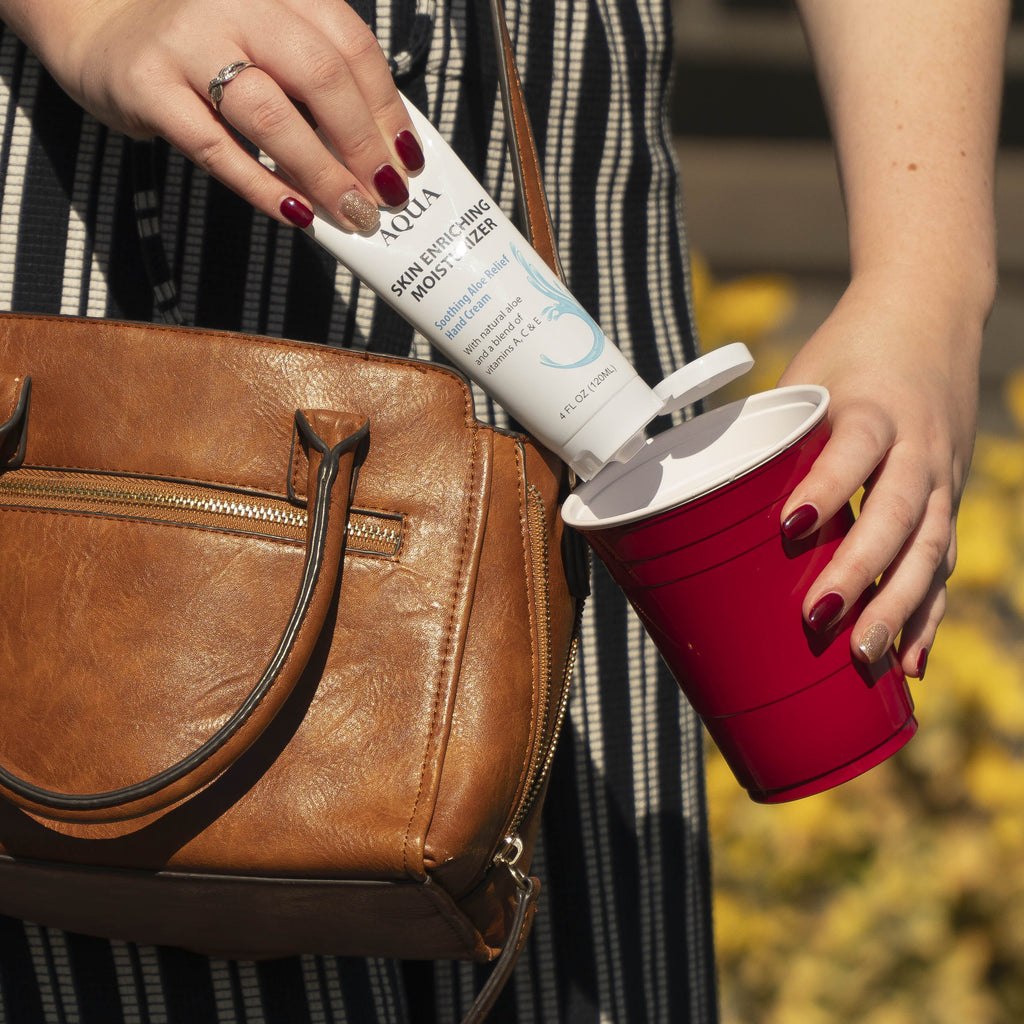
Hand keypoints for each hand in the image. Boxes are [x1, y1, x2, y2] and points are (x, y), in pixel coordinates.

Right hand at [19, 0, 422, 229]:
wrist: (100, 28)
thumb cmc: (204, 46)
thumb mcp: (265, 38)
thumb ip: (315, 76)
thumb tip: (380, 149)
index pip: (352, 45)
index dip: (388, 108)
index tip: (407, 159)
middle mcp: (236, 2)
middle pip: (320, 75)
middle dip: (363, 144)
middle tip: (385, 195)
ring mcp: (188, 40)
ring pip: (272, 113)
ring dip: (321, 173)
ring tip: (351, 212)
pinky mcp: (148, 85)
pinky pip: (216, 148)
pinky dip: (262, 187)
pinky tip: (295, 213)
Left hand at [777, 266, 983, 677]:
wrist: (932, 313)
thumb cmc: (852, 351)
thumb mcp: (807, 374)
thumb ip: (772, 429)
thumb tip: (699, 488)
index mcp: (874, 408)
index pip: (855, 449)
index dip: (826, 486)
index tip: (789, 524)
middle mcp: (917, 445)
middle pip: (895, 514)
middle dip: (859, 571)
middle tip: (818, 618)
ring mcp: (941, 475)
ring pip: (928, 548)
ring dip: (898, 606)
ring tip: (863, 655)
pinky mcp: (948, 497)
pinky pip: (942, 562)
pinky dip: (929, 613)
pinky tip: (911, 662)